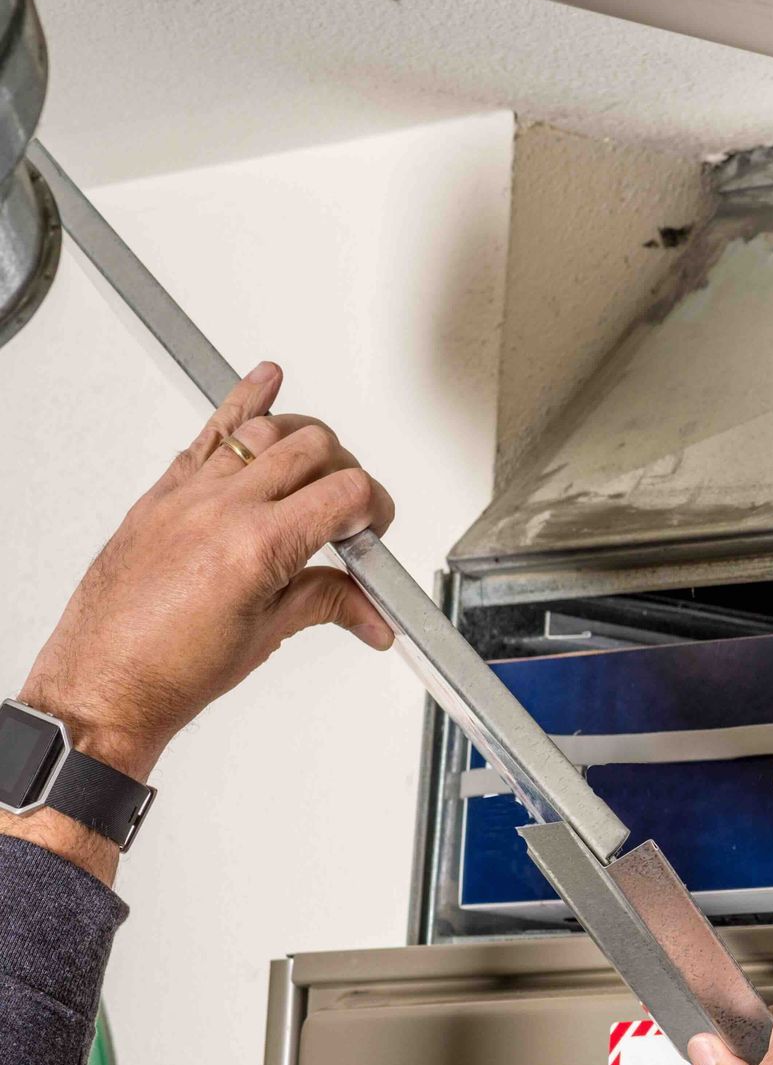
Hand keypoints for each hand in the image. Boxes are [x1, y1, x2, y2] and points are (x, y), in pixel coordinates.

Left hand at [19, 361, 393, 783]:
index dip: (376, 508)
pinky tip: (265, 380)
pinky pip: (209, 434)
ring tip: (321, 463)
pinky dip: (242, 402)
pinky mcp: (161, 495)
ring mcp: (187, 496)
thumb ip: (326, 602)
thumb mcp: (267, 635)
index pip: (346, 495)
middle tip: (349, 510)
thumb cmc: (170, 670)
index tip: (374, 529)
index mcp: (257, 547)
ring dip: (304, 438)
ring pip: (264, 430)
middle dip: (347, 474)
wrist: (104, 683)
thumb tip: (369, 608)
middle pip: (313, 449)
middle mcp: (221, 509)